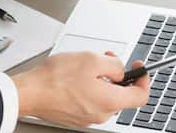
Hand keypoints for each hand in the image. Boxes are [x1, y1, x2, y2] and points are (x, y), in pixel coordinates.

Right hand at [12, 52, 149, 127]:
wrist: (31, 92)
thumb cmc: (56, 78)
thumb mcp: (90, 59)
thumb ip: (113, 64)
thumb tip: (120, 68)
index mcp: (110, 101)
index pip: (141, 96)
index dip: (143, 79)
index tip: (139, 68)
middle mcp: (102, 113)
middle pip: (120, 95)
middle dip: (116, 75)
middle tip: (105, 58)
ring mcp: (88, 117)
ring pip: (104, 96)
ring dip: (100, 80)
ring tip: (84, 66)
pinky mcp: (75, 116)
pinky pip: (90, 100)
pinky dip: (88, 87)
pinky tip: (74, 77)